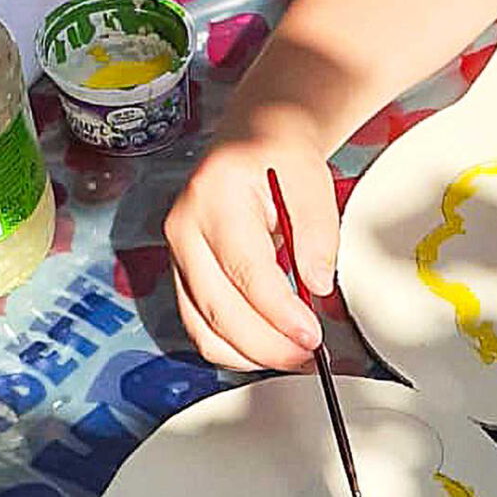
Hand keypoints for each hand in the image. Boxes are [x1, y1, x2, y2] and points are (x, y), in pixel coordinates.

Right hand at [165, 110, 339, 371]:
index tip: (311, 336)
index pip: (246, 272)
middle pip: (219, 309)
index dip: (279, 314)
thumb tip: (316, 285)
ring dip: (249, 355)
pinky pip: (201, 327)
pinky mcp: (184, 275)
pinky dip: (233, 349)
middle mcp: (184, 227)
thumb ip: (317, 233)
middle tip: (306, 355)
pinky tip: (266, 351)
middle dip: (266, 345)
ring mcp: (178, 254)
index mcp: (214, 196)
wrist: (253, 139)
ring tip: (291, 357)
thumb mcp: (311, 179)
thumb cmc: (278, 155)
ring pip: (203, 328)